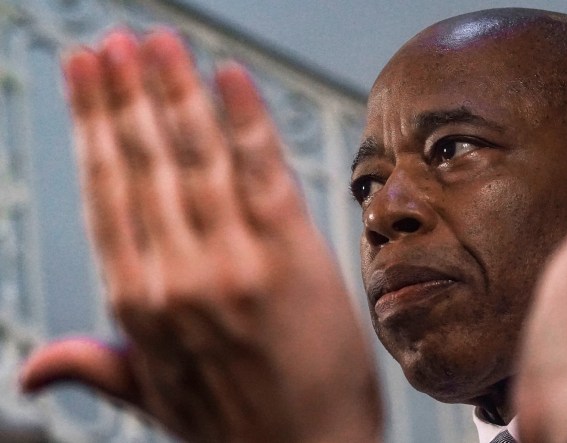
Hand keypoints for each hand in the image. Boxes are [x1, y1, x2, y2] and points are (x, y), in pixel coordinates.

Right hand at [20, 29, 380, 442]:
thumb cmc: (237, 426)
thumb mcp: (153, 401)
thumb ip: (95, 365)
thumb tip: (32, 366)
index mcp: (139, 303)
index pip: (108, 193)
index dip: (94, 129)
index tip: (86, 79)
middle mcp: (177, 275)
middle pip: (144, 165)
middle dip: (126, 96)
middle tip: (114, 43)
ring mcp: (233, 263)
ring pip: (194, 158)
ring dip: (173, 92)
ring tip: (157, 43)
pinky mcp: (290, 256)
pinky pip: (261, 172)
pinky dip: (244, 120)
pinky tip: (226, 75)